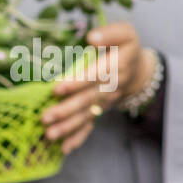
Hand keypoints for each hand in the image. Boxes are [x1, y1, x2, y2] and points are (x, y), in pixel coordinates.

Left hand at [41, 22, 152, 154]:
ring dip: (67, 127)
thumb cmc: (125, 48)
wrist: (138, 71)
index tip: (57, 88)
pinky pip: (89, 126)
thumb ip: (111, 33)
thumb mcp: (126, 33)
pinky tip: (64, 149)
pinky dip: (77, 138)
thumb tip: (92, 37)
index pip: (95, 76)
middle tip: (45, 118)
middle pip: (87, 100)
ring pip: (86, 116)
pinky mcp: (99, 111)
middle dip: (66, 110)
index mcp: (117, 67)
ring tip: (48, 135)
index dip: (77, 83)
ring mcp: (105, 103)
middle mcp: (111, 88)